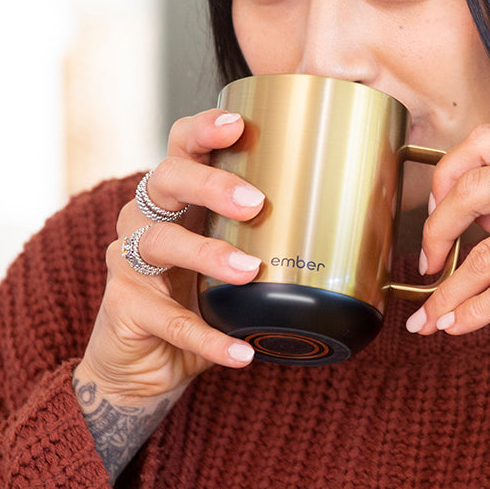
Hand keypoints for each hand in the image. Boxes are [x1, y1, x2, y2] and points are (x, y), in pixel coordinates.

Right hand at [74, 109, 267, 405]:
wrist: (147, 363)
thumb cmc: (202, 298)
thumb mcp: (237, 258)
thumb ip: (277, 236)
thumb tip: (365, 220)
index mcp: (176, 196)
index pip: (181, 145)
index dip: (203, 129)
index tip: (237, 125)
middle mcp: (145, 218)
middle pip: (167, 179)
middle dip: (212, 185)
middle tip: (256, 203)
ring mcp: (129, 262)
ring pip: (160, 244)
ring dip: (207, 254)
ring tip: (250, 272)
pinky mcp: (125, 308)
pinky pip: (169, 320)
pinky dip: (208, 337)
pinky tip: (240, 353)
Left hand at [407, 124, 489, 353]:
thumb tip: (483, 217)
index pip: (489, 140)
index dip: (448, 171)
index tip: (436, 204)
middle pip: (471, 188)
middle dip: (435, 229)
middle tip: (425, 260)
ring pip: (483, 253)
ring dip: (448, 290)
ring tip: (431, 315)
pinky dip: (473, 312)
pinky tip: (458, 325)